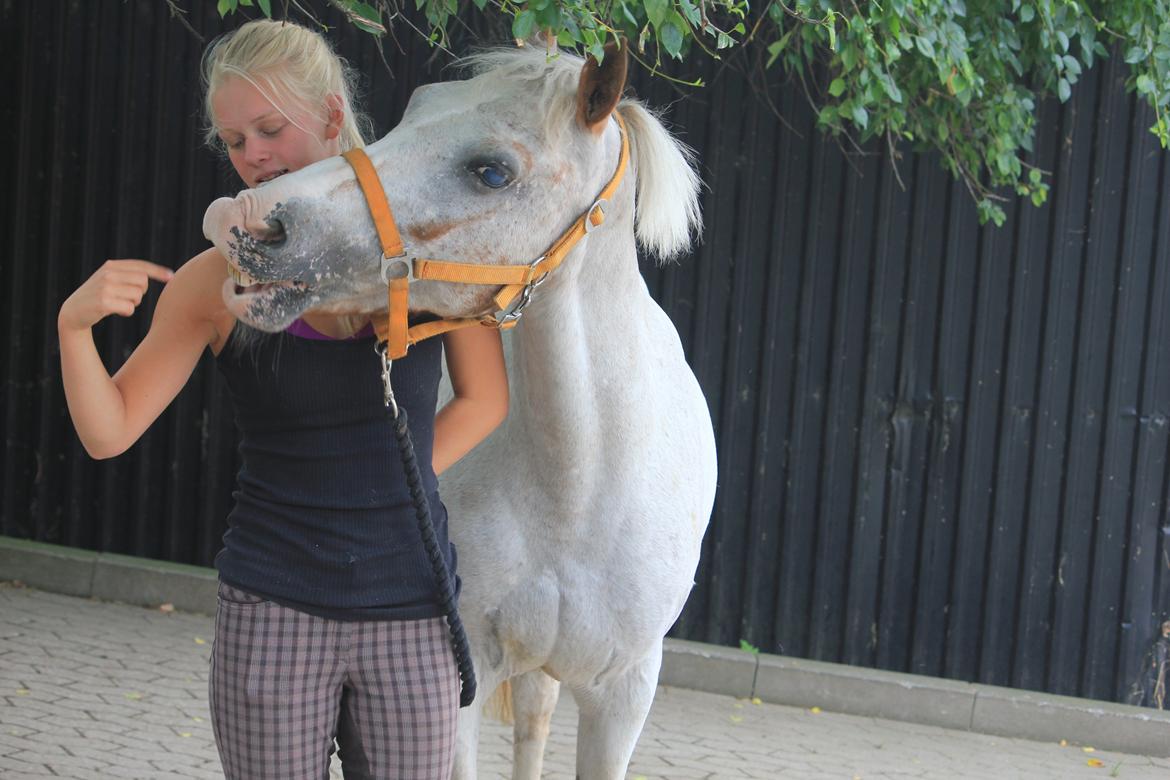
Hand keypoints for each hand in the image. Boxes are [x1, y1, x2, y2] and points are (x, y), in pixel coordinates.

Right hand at [59, 260, 174, 331]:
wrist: (72, 312)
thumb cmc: (98, 296)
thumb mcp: (109, 280)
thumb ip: (127, 275)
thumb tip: (156, 275)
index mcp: (110, 266)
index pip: (140, 266)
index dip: (158, 271)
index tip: (171, 277)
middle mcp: (108, 274)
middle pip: (143, 281)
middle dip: (141, 292)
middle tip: (128, 297)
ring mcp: (104, 287)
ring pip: (138, 295)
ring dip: (133, 303)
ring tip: (118, 304)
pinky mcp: (103, 302)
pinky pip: (130, 308)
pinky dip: (126, 312)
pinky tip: (115, 311)